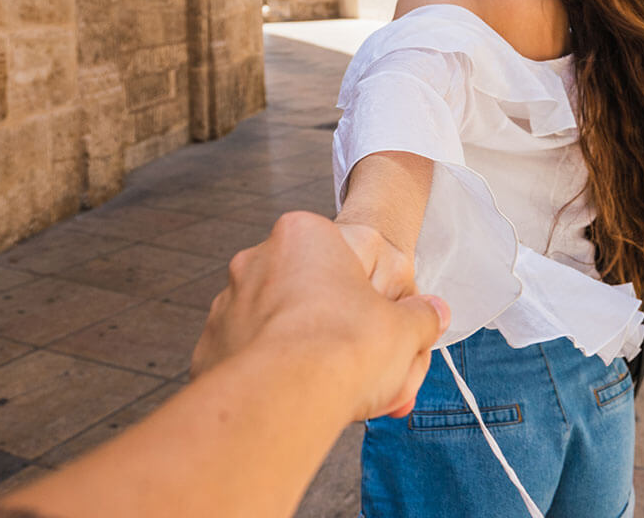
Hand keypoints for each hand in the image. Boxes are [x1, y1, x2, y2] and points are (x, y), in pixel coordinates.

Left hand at [191, 211, 448, 420]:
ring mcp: (227, 306)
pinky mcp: (210, 350)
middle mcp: (257, 261)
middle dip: (350, 342)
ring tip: (345, 400)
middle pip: (318, 303)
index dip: (385, 311)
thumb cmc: (344, 349)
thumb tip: (433, 314)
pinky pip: (258, 364)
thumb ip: (421, 316)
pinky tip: (306, 408)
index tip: (398, 344)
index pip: (357, 268)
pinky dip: (280, 382)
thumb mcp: (406, 328)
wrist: (280, 401)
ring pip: (286, 336)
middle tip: (379, 381)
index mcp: (305, 236)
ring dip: (316, 363)